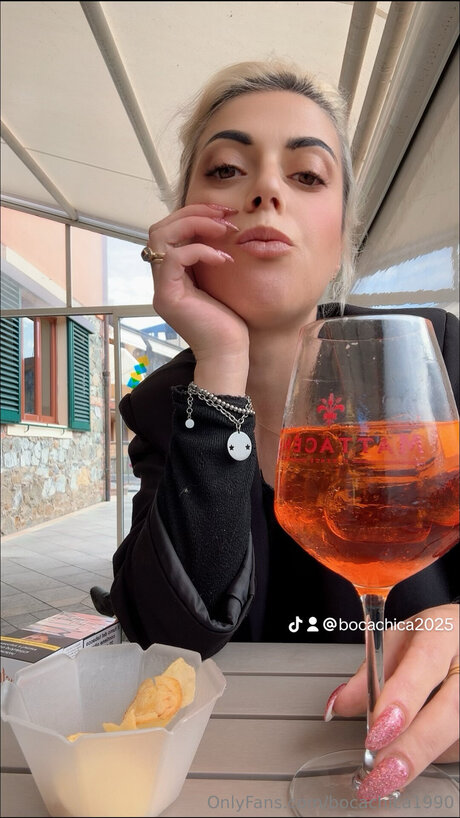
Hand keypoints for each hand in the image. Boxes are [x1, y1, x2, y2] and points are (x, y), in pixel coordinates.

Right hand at [146, 203, 249, 393]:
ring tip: (224, 230)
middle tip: (225, 215)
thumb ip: (211, 258)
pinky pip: (175, 258)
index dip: (194, 214)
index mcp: (173, 275)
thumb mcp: (221, 281)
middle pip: (159, 228)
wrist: (229, 355)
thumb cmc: (230, 323)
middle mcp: (162, 279)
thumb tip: (220, 229)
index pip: (170, 230)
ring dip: (195, 225)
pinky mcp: (167, 297)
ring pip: (161, 237)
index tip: (224, 213)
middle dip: (193, 213)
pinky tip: (224, 260)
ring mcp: (161, 288)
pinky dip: (200, 251)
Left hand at [326, 604, 458, 799]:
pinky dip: (432, 755)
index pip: (426, 662)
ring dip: (419, 757)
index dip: (403, 697)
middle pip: (451, 709)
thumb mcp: (396, 642)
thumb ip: (369, 672)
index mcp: (444, 633)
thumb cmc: (431, 640)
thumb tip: (339, 705)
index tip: (377, 729)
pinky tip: (413, 753)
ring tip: (387, 772)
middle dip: (413, 745)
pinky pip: (459, 746)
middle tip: (380, 771)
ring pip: (455, 733)